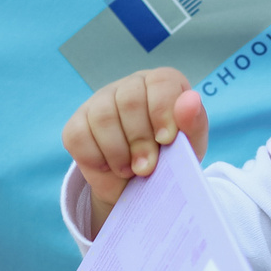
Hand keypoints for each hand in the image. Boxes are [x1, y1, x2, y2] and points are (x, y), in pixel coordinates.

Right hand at [63, 66, 206, 230]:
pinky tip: (110, 166)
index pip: (161, 82)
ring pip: (102, 116)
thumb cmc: (170, 159)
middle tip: (147, 167)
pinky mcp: (77, 124)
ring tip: (130, 170)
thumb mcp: (190, 146)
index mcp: (162, 84)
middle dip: (140, 139)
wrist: (140, 188)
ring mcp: (100, 102)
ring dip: (118, 151)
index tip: (167, 141)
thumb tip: (190, 100)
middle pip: (129, 100)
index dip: (163, 112)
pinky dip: (96, 157)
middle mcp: (130, 86)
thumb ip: (193, 123)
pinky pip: (78, 135)